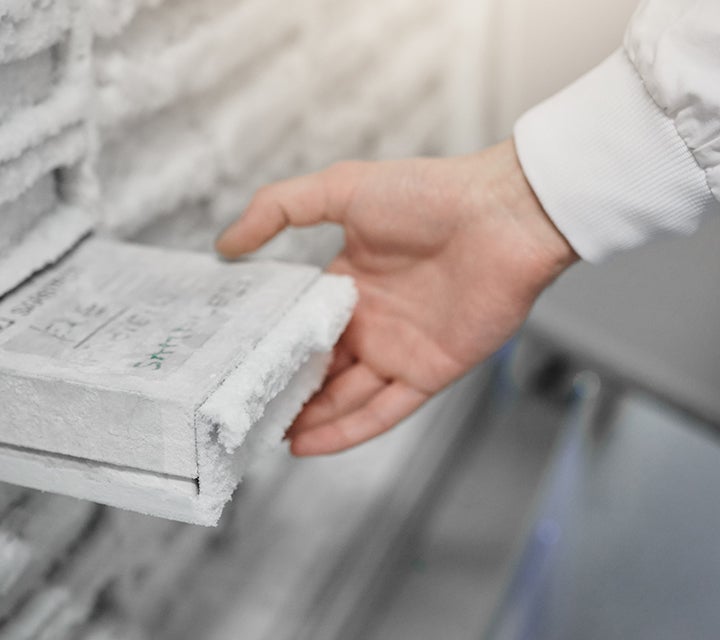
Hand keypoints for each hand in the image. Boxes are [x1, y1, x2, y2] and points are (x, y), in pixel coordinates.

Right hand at [216, 139, 577, 455]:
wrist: (504, 215)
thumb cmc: (429, 195)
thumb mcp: (340, 189)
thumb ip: (278, 209)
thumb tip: (225, 244)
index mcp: (350, 282)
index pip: (302, 325)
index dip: (271, 346)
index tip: (235, 365)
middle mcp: (372, 320)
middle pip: (321, 368)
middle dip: (286, 392)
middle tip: (244, 412)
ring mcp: (400, 350)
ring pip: (345, 398)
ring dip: (309, 420)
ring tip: (266, 438)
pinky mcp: (429, 373)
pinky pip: (382, 412)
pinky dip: (346, 432)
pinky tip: (309, 446)